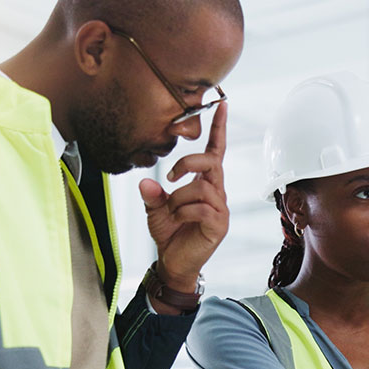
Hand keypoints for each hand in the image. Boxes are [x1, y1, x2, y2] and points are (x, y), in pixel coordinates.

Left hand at [138, 101, 230, 291]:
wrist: (173, 263)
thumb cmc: (169, 234)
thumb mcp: (155, 209)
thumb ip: (152, 194)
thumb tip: (146, 181)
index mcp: (205, 183)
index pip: (216, 151)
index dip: (219, 129)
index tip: (222, 105)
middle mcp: (217, 193)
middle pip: (212, 162)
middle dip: (187, 162)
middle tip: (170, 176)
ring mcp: (220, 209)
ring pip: (202, 187)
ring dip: (179, 197)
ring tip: (172, 211)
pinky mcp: (219, 225)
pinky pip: (203, 207)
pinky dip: (183, 211)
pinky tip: (178, 221)